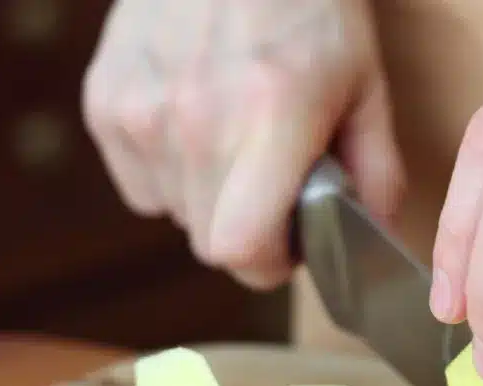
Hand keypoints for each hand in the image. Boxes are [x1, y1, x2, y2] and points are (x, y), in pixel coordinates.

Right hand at [82, 0, 403, 288]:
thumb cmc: (308, 7)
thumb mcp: (366, 87)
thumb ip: (377, 172)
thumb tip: (374, 238)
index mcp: (268, 121)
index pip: (240, 249)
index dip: (270, 262)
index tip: (291, 243)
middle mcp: (195, 121)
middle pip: (209, 243)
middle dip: (248, 234)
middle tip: (274, 192)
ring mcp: (141, 112)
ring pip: (175, 213)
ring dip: (210, 201)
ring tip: (238, 147)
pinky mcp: (106, 102)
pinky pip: (139, 183)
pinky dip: (171, 173)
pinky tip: (199, 128)